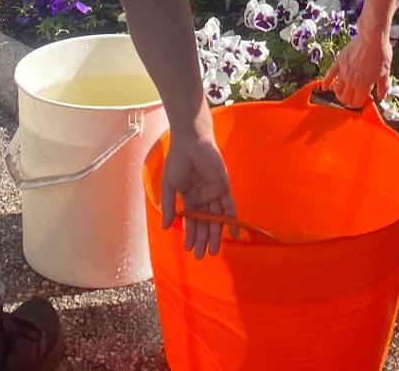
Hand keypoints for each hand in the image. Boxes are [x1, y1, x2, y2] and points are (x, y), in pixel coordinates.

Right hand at [159, 126, 235, 258]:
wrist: (191, 143)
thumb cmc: (177, 161)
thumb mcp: (169, 185)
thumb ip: (169, 206)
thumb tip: (165, 227)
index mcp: (189, 197)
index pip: (191, 221)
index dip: (190, 235)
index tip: (189, 249)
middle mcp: (203, 197)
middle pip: (205, 222)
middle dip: (203, 239)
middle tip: (202, 256)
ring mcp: (214, 193)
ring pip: (216, 218)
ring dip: (216, 234)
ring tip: (214, 251)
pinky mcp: (224, 187)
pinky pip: (229, 207)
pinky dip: (232, 220)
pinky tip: (233, 233)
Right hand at [321, 26, 392, 109]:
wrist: (372, 37)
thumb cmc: (380, 54)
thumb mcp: (386, 72)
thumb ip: (383, 86)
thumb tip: (382, 97)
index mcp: (363, 85)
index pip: (356, 102)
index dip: (359, 104)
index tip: (363, 100)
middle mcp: (351, 81)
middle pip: (345, 98)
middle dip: (348, 101)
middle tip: (353, 98)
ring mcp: (343, 72)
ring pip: (337, 89)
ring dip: (339, 94)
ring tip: (343, 93)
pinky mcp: (339, 62)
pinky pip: (330, 74)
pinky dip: (326, 81)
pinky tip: (324, 87)